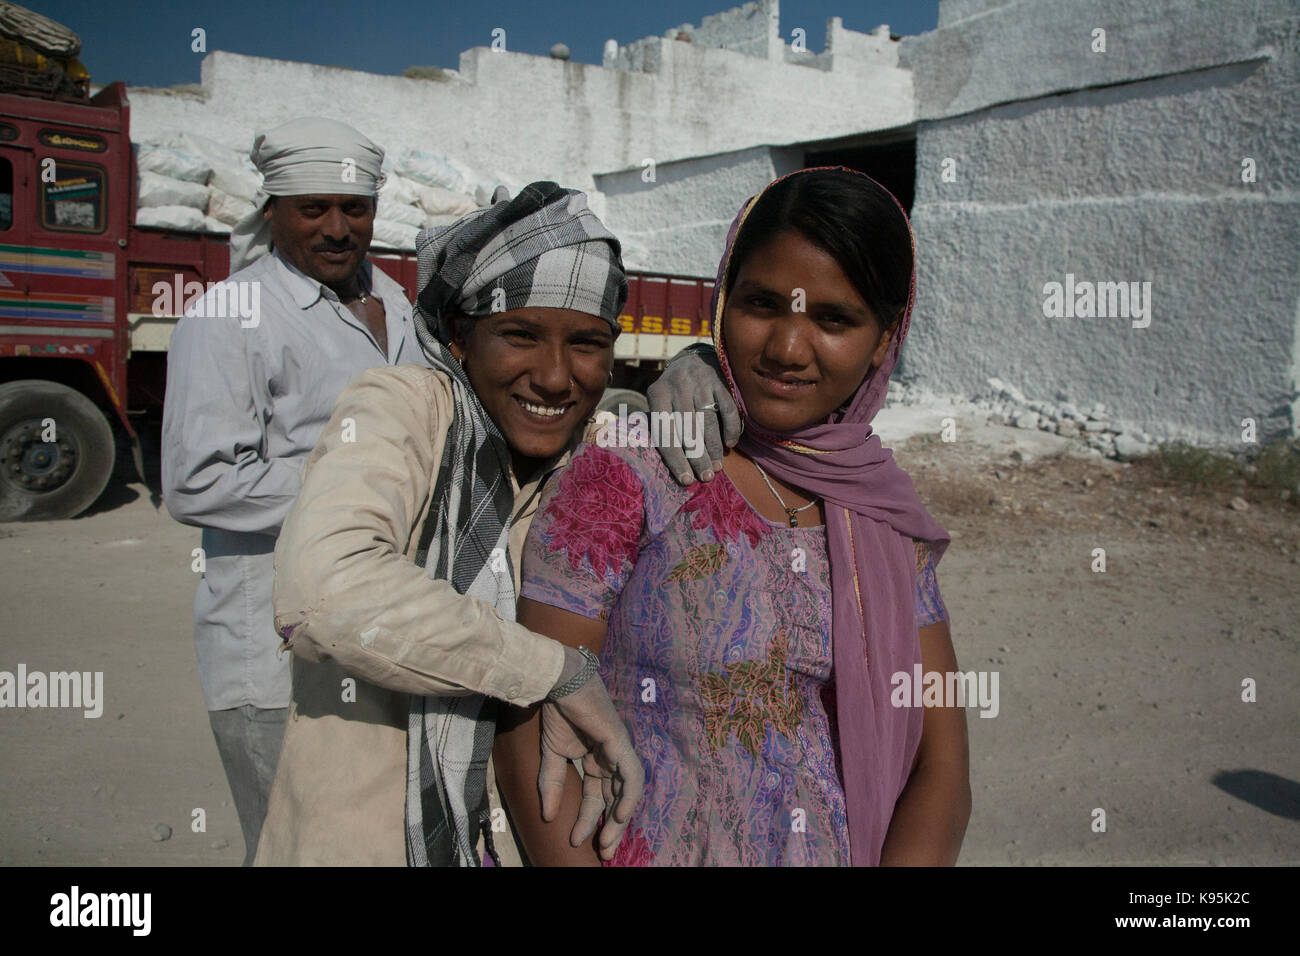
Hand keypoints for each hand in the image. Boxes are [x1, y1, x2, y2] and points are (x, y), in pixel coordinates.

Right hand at [539, 648, 644, 859]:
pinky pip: (632, 774)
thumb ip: (551, 783)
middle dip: (610, 828)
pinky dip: (629, 795)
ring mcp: (618, 750)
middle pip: (615, 799)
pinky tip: (620, 815)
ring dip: (620, 819)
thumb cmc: (558, 711)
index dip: (588, 820)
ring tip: (607, 842)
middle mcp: (610, 758)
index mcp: (596, 760)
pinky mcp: (620, 743)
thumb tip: (546, 815)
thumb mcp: (552, 754)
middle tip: (604, 852)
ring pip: (626, 791)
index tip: (577, 841)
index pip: (596, 797)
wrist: (558, 682)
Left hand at [646, 344, 740, 484]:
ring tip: (717, 467)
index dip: (676, 459)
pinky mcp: (720, 380)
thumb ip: (661, 425)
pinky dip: (730, 427)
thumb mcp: (660, 402)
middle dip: (697, 457)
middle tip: (706, 477)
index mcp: (657, 395)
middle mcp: (677, 387)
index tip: (686, 480)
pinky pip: (727, 408)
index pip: (665, 433)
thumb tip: (668, 464)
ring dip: (713, 448)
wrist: (692, 358)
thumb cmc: (674, 391)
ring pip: (707, 422)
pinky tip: (730, 443)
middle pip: (687, 430)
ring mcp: (699, 383)